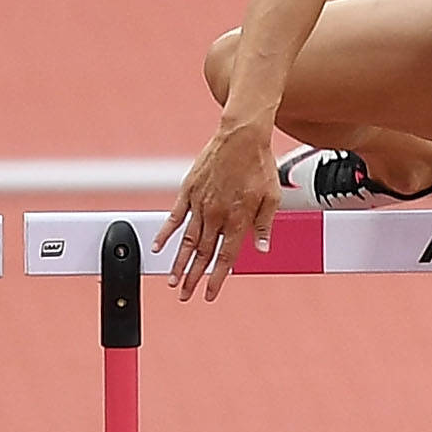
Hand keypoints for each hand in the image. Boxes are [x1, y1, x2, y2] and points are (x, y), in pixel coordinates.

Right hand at [155, 124, 278, 302]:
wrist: (241, 136)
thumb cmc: (259, 165)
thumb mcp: (272, 197)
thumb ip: (265, 225)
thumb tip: (263, 249)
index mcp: (238, 219)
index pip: (226, 258)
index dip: (217, 279)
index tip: (209, 294)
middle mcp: (217, 215)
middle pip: (203, 254)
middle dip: (193, 277)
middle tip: (185, 295)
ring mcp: (200, 203)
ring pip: (188, 240)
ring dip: (179, 262)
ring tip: (172, 280)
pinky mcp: (188, 191)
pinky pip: (175, 217)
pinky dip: (166, 233)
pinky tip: (159, 247)